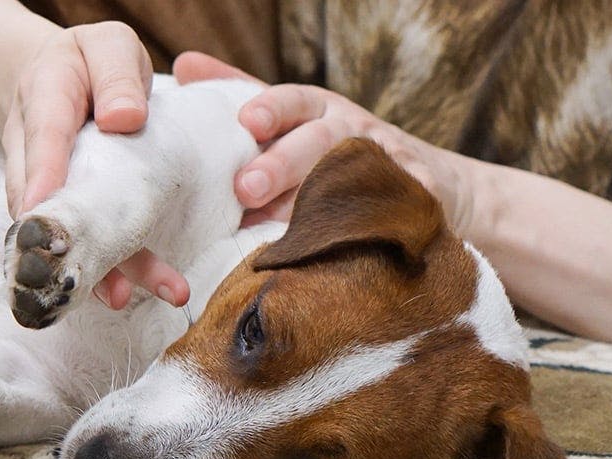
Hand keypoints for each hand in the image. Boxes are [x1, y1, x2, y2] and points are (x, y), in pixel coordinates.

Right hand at [2, 22, 188, 308]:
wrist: (56, 79)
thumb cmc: (90, 63)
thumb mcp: (108, 46)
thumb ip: (116, 75)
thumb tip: (126, 119)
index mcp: (44, 97)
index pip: (42, 135)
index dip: (42, 174)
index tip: (41, 209)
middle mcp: (32, 150)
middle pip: (38, 198)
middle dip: (61, 239)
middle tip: (81, 276)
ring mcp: (41, 185)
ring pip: (55, 229)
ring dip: (87, 267)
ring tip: (119, 298)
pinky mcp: (60, 209)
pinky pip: (74, 239)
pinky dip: (99, 269)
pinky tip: (122, 294)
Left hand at [173, 52, 475, 233]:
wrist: (430, 182)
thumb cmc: (335, 148)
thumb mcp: (294, 116)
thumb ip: (240, 91)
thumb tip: (182, 65)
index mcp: (317, 110)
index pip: (293, 101)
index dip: (271, 109)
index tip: (247, 123)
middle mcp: (351, 131)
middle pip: (317, 143)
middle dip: (281, 165)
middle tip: (245, 188)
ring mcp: (385, 165)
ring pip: (350, 178)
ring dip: (317, 201)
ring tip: (280, 225)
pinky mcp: (414, 199)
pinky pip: (396, 211)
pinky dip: (381, 222)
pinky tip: (355, 239)